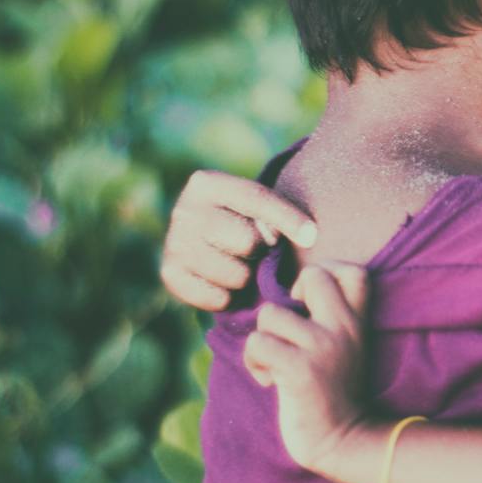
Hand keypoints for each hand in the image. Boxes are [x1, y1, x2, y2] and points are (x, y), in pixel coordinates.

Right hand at [160, 170, 316, 310]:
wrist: (205, 240)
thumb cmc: (243, 220)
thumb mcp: (257, 206)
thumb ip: (277, 215)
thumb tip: (307, 236)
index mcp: (206, 183)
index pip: (256, 200)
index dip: (287, 219)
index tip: (312, 237)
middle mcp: (184, 211)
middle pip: (247, 242)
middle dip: (261, 250)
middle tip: (256, 250)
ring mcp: (173, 243)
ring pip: (235, 275)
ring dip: (246, 277)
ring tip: (240, 266)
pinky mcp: (169, 274)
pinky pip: (217, 298)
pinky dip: (229, 297)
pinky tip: (224, 283)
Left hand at [243, 264, 371, 473]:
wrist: (342, 442)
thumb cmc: (333, 395)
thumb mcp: (345, 351)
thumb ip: (328, 322)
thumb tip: (289, 297)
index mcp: (357, 323)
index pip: (354, 272)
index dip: (327, 273)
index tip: (310, 300)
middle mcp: (345, 328)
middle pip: (314, 275)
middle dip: (289, 295)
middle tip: (288, 327)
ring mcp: (324, 347)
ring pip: (270, 314)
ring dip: (262, 340)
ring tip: (274, 364)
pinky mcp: (300, 370)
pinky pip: (258, 344)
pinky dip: (254, 362)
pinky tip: (269, 381)